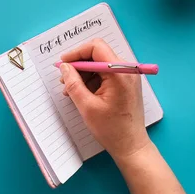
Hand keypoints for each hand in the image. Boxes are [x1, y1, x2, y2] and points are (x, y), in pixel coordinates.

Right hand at [59, 38, 150, 159]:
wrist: (131, 146)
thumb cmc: (111, 129)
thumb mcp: (86, 106)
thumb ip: (73, 83)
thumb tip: (65, 67)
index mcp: (120, 73)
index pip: (96, 48)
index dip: (76, 53)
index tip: (63, 63)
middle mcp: (127, 70)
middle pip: (98, 55)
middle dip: (79, 65)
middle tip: (65, 80)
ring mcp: (128, 76)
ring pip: (100, 64)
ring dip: (84, 74)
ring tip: (71, 90)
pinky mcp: (126, 83)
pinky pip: (105, 74)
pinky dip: (92, 80)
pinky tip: (82, 93)